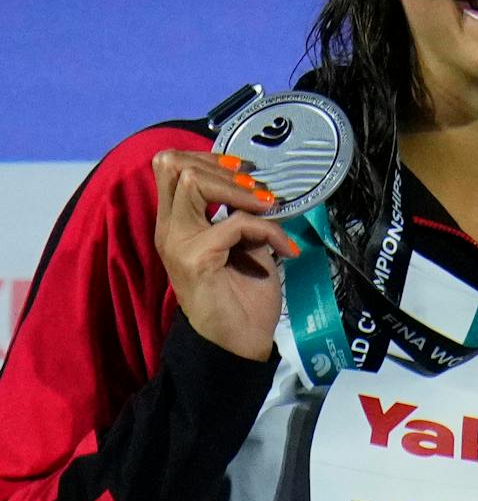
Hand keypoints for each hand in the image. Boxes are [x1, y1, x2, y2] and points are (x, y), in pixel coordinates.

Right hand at [151, 150, 299, 362]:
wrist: (239, 342)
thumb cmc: (243, 296)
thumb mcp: (245, 246)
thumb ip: (241, 216)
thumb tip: (261, 191)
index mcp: (176, 224)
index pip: (170, 168)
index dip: (206, 158)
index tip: (244, 168)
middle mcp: (169, 230)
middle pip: (174, 167)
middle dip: (222, 167)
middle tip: (257, 188)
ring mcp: (178, 243)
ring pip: (193, 184)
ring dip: (239, 191)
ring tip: (269, 207)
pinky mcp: (196, 258)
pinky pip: (234, 224)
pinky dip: (267, 231)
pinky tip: (285, 249)